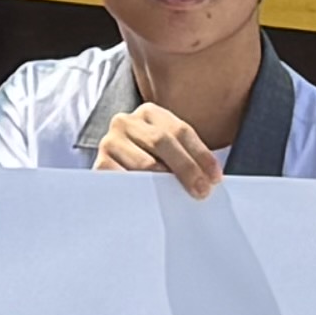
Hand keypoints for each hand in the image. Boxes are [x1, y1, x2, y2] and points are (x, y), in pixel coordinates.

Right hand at [87, 95, 226, 195]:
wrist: (119, 168)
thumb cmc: (153, 161)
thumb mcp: (170, 151)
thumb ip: (186, 157)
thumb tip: (209, 180)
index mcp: (149, 113)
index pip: (180, 131)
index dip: (201, 154)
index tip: (215, 179)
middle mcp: (126, 122)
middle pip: (161, 141)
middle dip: (186, 168)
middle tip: (202, 191)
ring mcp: (110, 142)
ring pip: (144, 163)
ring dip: (165, 182)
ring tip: (180, 197)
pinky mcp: (100, 164)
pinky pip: (124, 180)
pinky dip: (142, 192)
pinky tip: (155, 202)